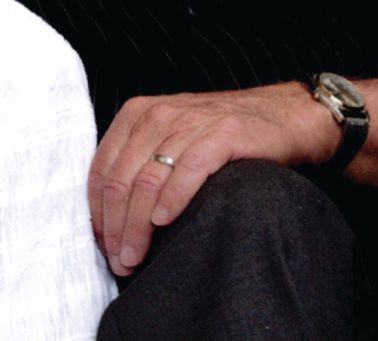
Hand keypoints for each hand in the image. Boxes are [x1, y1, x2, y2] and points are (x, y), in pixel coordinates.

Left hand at [88, 83, 334, 276]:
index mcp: (136, 115)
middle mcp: (158, 115)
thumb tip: (110, 218)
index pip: (101, 170)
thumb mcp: (170, 139)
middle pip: (121, 180)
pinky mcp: (221, 135)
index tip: (101, 245)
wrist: (281, 116)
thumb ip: (139, 164)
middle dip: (115, 228)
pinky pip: (189, 170)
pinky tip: (164, 222)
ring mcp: (189, 123)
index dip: (97, 213)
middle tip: (119, 262)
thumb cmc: (220, 136)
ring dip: (138, 226)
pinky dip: (173, 198)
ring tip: (135, 257)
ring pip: (148, 180)